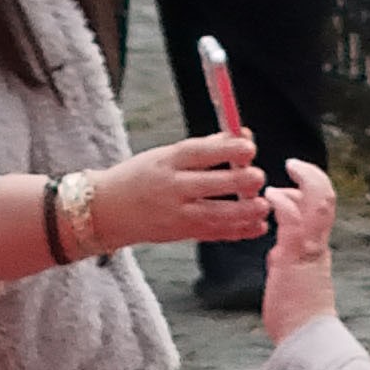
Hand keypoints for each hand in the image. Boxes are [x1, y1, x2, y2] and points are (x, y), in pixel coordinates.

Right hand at [81, 118, 274, 250]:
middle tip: (259, 176)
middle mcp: (170, 188)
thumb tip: (241, 135)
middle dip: (239, 181)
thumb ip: (204, 147)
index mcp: (166, 161)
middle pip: (210, 184)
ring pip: (215, 214)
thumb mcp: (164, 155)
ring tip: (263, 205)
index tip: (250, 146)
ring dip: (244, 212)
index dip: (226, 149)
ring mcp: (175, 214)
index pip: (199, 153)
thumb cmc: (140, 177)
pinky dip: (238, 232)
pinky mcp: (180, 234)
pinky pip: (213, 234)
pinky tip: (257, 226)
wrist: (106, 211)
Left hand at [256, 158, 336, 337]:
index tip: (294, 182)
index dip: (311, 189)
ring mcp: (309, 248)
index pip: (322, 210)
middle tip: (295, 165)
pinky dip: (284, 201)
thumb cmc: (297, 319)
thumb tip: (277, 254)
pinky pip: (294, 218)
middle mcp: (318, 245)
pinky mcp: (296, 255)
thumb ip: (287, 262)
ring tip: (288, 169)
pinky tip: (271, 196)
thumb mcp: (293, 280)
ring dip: (304, 179)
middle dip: (312, 175)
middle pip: (326, 198)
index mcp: (318, 250)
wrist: (307, 340)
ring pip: (319, 201)